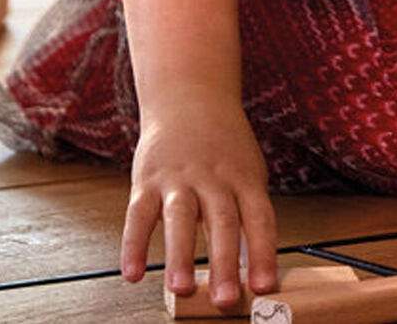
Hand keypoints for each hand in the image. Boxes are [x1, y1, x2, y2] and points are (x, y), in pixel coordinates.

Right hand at [121, 90, 277, 306]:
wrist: (190, 97)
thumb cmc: (224, 145)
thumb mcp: (246, 171)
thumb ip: (247, 216)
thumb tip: (254, 269)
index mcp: (244, 178)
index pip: (259, 218)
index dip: (263, 253)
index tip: (265, 287)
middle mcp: (214, 177)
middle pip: (222, 221)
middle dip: (225, 262)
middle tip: (225, 300)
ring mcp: (179, 177)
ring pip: (181, 217)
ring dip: (180, 254)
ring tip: (180, 288)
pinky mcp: (147, 180)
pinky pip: (138, 214)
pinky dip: (133, 244)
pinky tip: (131, 273)